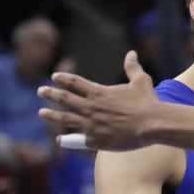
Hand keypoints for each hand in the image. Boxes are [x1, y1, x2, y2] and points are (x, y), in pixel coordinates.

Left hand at [38, 51, 159, 150]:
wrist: (153, 124)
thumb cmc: (148, 102)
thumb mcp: (141, 81)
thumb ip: (132, 68)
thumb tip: (132, 53)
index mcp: (99, 92)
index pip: (75, 82)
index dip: (64, 79)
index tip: (55, 77)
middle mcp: (90, 107)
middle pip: (64, 98)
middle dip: (51, 94)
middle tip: (41, 91)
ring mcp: (91, 124)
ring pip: (65, 118)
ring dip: (52, 115)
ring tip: (42, 113)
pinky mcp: (95, 140)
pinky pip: (76, 140)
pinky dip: (66, 140)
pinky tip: (60, 140)